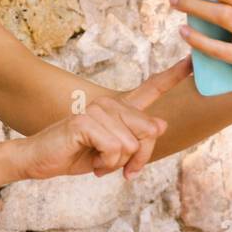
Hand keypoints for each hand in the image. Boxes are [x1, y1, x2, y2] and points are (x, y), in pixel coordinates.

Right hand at [17, 57, 190, 181]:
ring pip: (131, 144)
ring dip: (116, 163)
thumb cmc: (73, 156)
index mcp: (118, 110)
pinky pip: (115, 148)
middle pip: (149, 131)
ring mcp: (97, 110)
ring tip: (98, 163)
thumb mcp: (112, 154)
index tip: (193, 60)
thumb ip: (136, 140)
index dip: (174, 76)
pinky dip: (105, 163)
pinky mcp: (85, 122)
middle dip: (138, 158)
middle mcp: (109, 104)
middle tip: (122, 170)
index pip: (150, 88)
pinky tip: (92, 163)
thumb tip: (160, 125)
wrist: (38, 160)